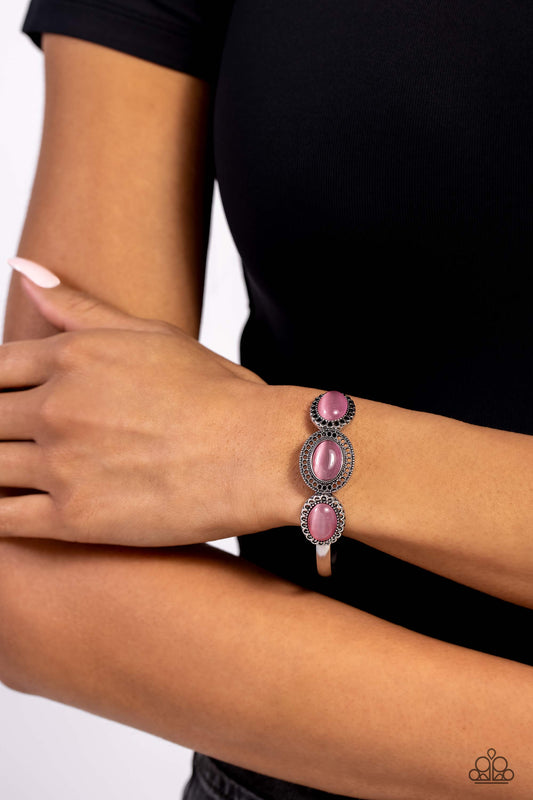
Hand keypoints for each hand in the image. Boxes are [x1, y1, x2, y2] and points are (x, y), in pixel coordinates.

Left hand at [0, 259, 296, 545]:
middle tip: (13, 437)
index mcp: (72, 356)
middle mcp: (57, 406)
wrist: (260, 454)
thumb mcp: (148, 335)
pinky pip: (4, 520)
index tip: (7, 403)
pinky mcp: (76, 520)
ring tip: (14, 469)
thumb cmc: (215, 392)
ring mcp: (63, 464)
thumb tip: (23, 269)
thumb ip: (79, 306)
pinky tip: (8, 511)